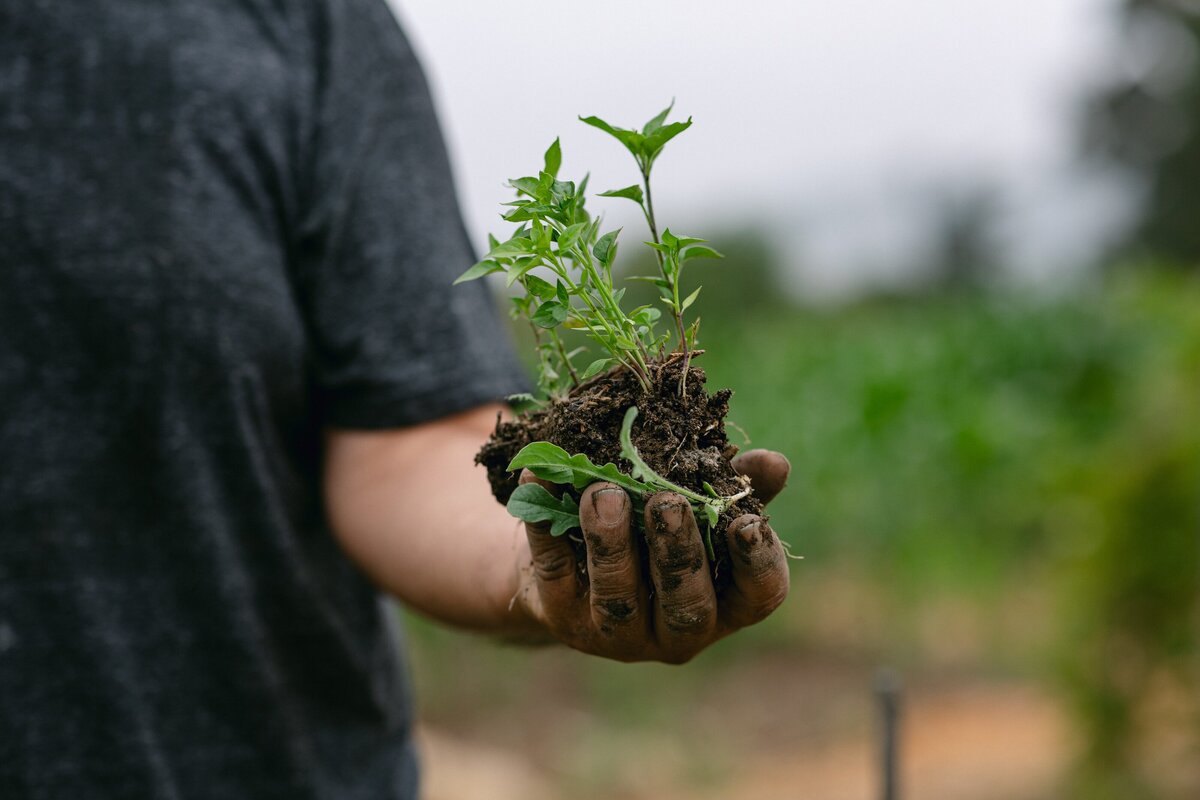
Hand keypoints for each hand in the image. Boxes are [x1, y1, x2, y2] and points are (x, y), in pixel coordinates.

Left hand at [510, 450, 789, 662]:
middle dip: (677, 552)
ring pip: (618, 600)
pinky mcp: (562, 617)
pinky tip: (542, 483)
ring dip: (612, 544)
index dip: (757, 560)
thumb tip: (774, 464)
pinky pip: (556, 575)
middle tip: (665, 501)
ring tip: (603, 494)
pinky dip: (547, 530)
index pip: (759, 594)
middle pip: (686, 606)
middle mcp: (676, 632)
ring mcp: (617, 633)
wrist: (569, 555)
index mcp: (725, 602)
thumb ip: (734, 486)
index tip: (746, 520)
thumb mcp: (698, 502)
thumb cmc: (654, 526)